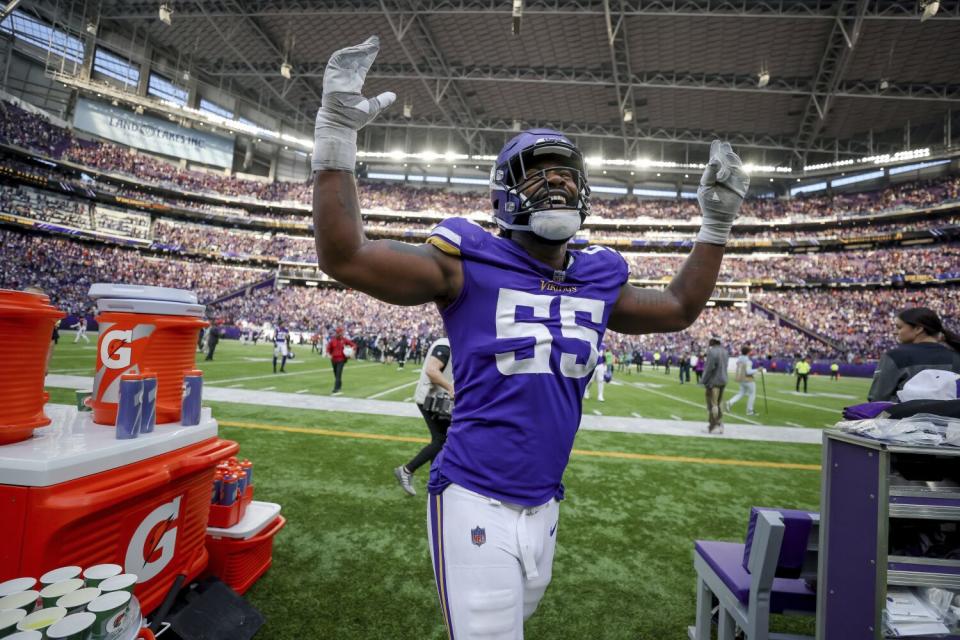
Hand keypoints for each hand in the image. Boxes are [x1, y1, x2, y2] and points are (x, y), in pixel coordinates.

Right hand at [313, 36, 396, 171]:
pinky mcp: (330, 77)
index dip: (368, 56)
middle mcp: (344, 79)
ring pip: (345, 57)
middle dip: (364, 48)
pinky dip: (346, 54)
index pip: (361, 66)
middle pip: (354, 58)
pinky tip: (358, 50)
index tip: (376, 47)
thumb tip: (394, 95)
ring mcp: (337, 77)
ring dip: (357, 50)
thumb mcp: (373, 107)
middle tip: (375, 39)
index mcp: (353, 85)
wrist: (340, 125)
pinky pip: (336, 60)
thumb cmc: (354, 119)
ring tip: (369, 45)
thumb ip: (383, 100)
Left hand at [696, 140, 749, 244]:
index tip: (717, 142)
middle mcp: (726, 175)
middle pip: (727, 160)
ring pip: (735, 165)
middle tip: (723, 144)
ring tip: (726, 151)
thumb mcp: (705, 186)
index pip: (717, 160)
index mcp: (715, 175)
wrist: (717, 216)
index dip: (717, 151)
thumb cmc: (709, 203)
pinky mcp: (742, 186)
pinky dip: (737, 168)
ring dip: (731, 158)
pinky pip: (742, 174)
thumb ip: (708, 174)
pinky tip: (732, 164)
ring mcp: (735, 180)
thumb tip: (713, 160)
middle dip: (725, 152)